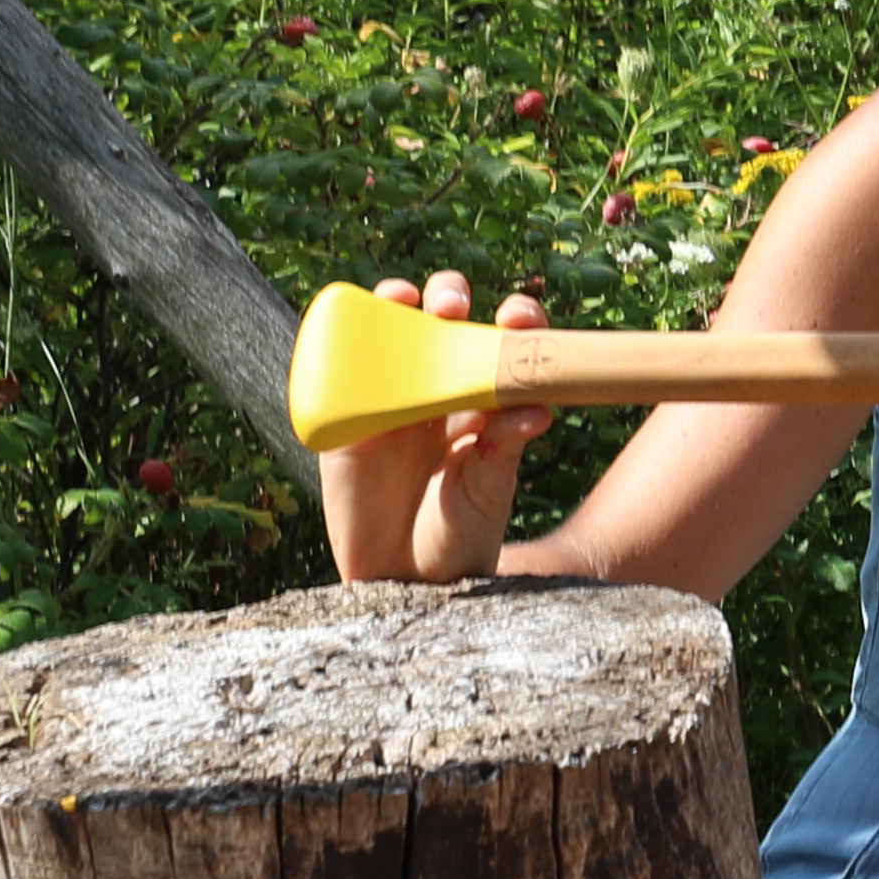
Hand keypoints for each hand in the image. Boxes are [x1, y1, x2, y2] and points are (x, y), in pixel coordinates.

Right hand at [317, 268, 546, 585]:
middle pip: (444, 320)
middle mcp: (440, 388)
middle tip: (453, 308)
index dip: (514, 320)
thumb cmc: (461, 534)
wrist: (406, 582)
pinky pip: (341, 372)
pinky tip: (354, 334)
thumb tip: (537, 410)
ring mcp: (393, 399)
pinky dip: (344, 344)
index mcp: (486, 398)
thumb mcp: (488, 491)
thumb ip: (505, 450)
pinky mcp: (348, 419)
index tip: (520, 320)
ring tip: (406, 302)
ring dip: (398, 302)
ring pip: (392, 331)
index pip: (503, 343)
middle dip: (449, 296)